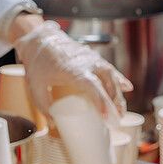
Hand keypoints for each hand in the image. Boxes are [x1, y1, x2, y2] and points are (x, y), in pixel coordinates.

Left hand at [12, 20, 130, 121]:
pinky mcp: (93, 57)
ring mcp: (92, 58)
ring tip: (120, 110)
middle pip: (108, 82)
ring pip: (111, 76)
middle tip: (116, 119)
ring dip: (118, 93)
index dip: (102, 101)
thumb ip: (43, 106)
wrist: (40, 39)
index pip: (92, 86)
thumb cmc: (37, 63)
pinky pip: (110, 68)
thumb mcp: (35, 86)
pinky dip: (119, 78)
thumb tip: (53, 124)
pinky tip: (127, 87)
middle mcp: (87, 63)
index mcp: (73, 70)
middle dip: (115, 102)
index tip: (107, 116)